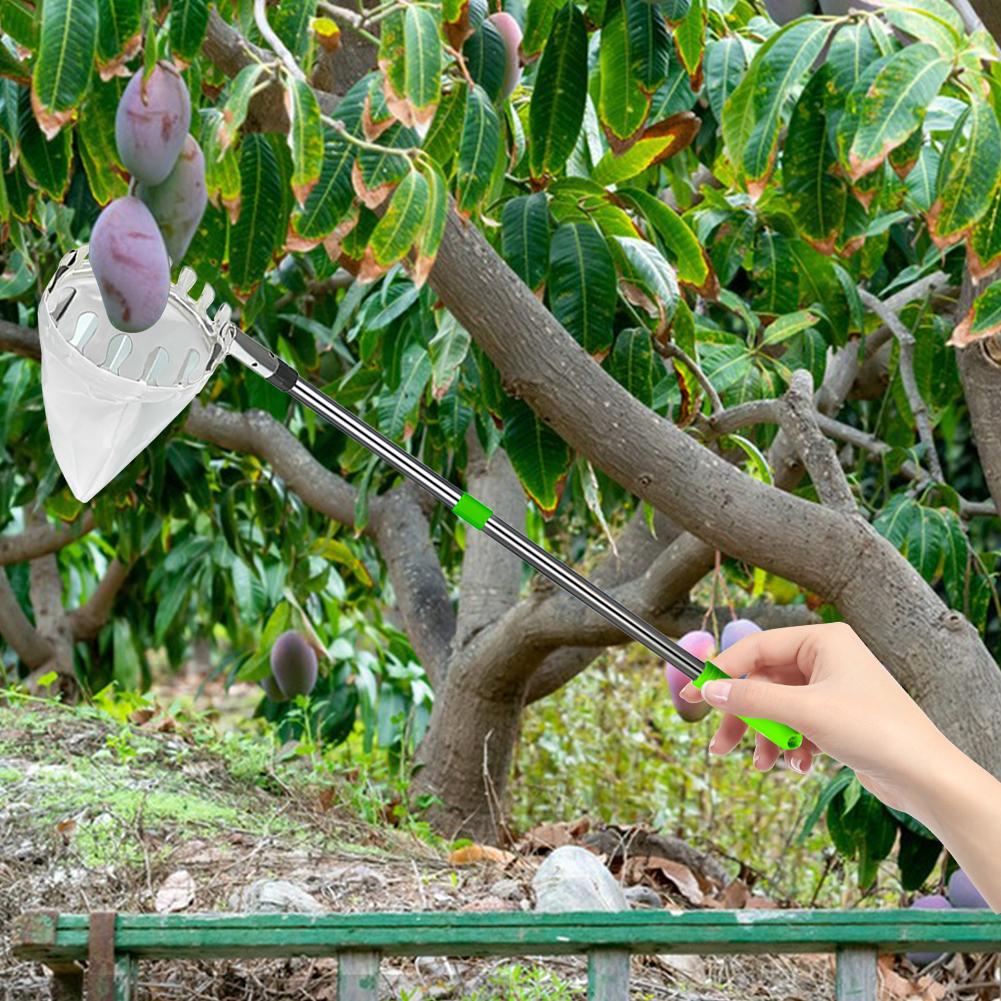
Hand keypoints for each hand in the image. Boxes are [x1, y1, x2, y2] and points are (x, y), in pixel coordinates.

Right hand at [679, 622, 951, 818]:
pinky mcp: (837, 718)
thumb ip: (751, 698)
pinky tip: (796, 766)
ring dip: (764, 736)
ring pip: (776, 707)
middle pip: (763, 681)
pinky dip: (788, 745)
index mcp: (822, 641)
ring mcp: (832, 689)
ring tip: (760, 765)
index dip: (721, 672)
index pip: (756, 647)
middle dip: (743, 715)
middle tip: (720, 744)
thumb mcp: (804, 711)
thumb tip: (707, 691)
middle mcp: (826, 659)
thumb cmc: (875, 731)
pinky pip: (795, 725)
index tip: (693, 695)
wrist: (926, 777)